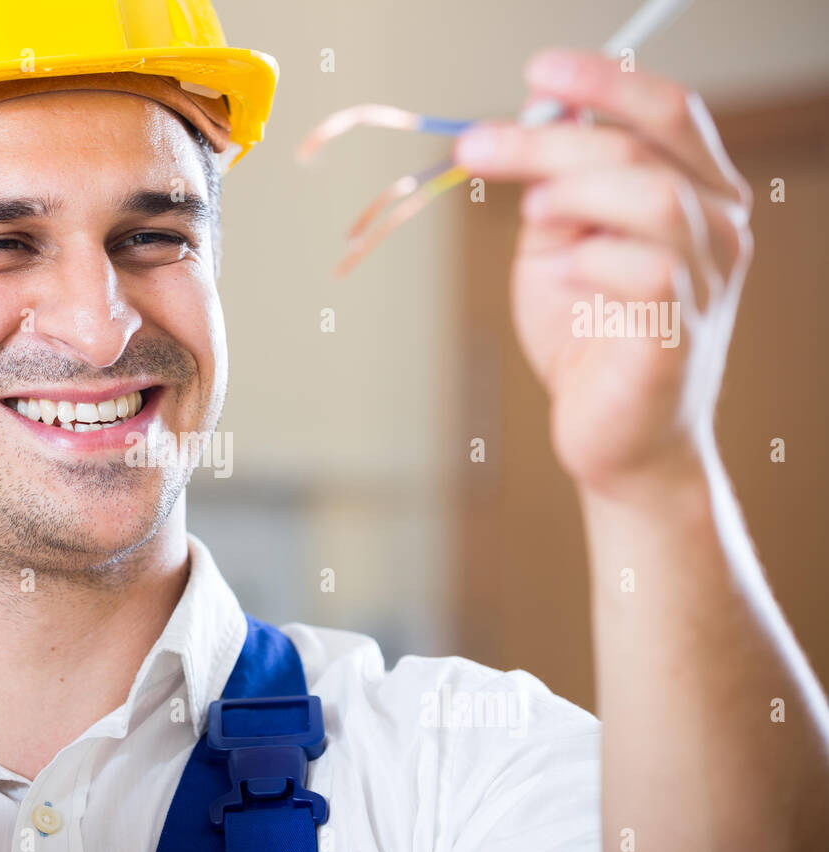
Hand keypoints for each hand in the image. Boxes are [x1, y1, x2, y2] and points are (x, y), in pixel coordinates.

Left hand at [454, 48, 753, 495]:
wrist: (610, 438)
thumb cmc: (586, 338)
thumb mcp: (558, 246)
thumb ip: (553, 188)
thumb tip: (528, 119)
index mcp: (696, 195)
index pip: (670, 113)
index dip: (605, 83)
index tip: (537, 70)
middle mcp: (718, 229)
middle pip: (644, 146)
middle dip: (548, 138)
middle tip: (475, 146)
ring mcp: (709, 281)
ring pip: (654, 195)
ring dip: (574, 190)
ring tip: (531, 215)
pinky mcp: (680, 334)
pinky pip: (649, 270)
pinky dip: (593, 258)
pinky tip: (569, 273)